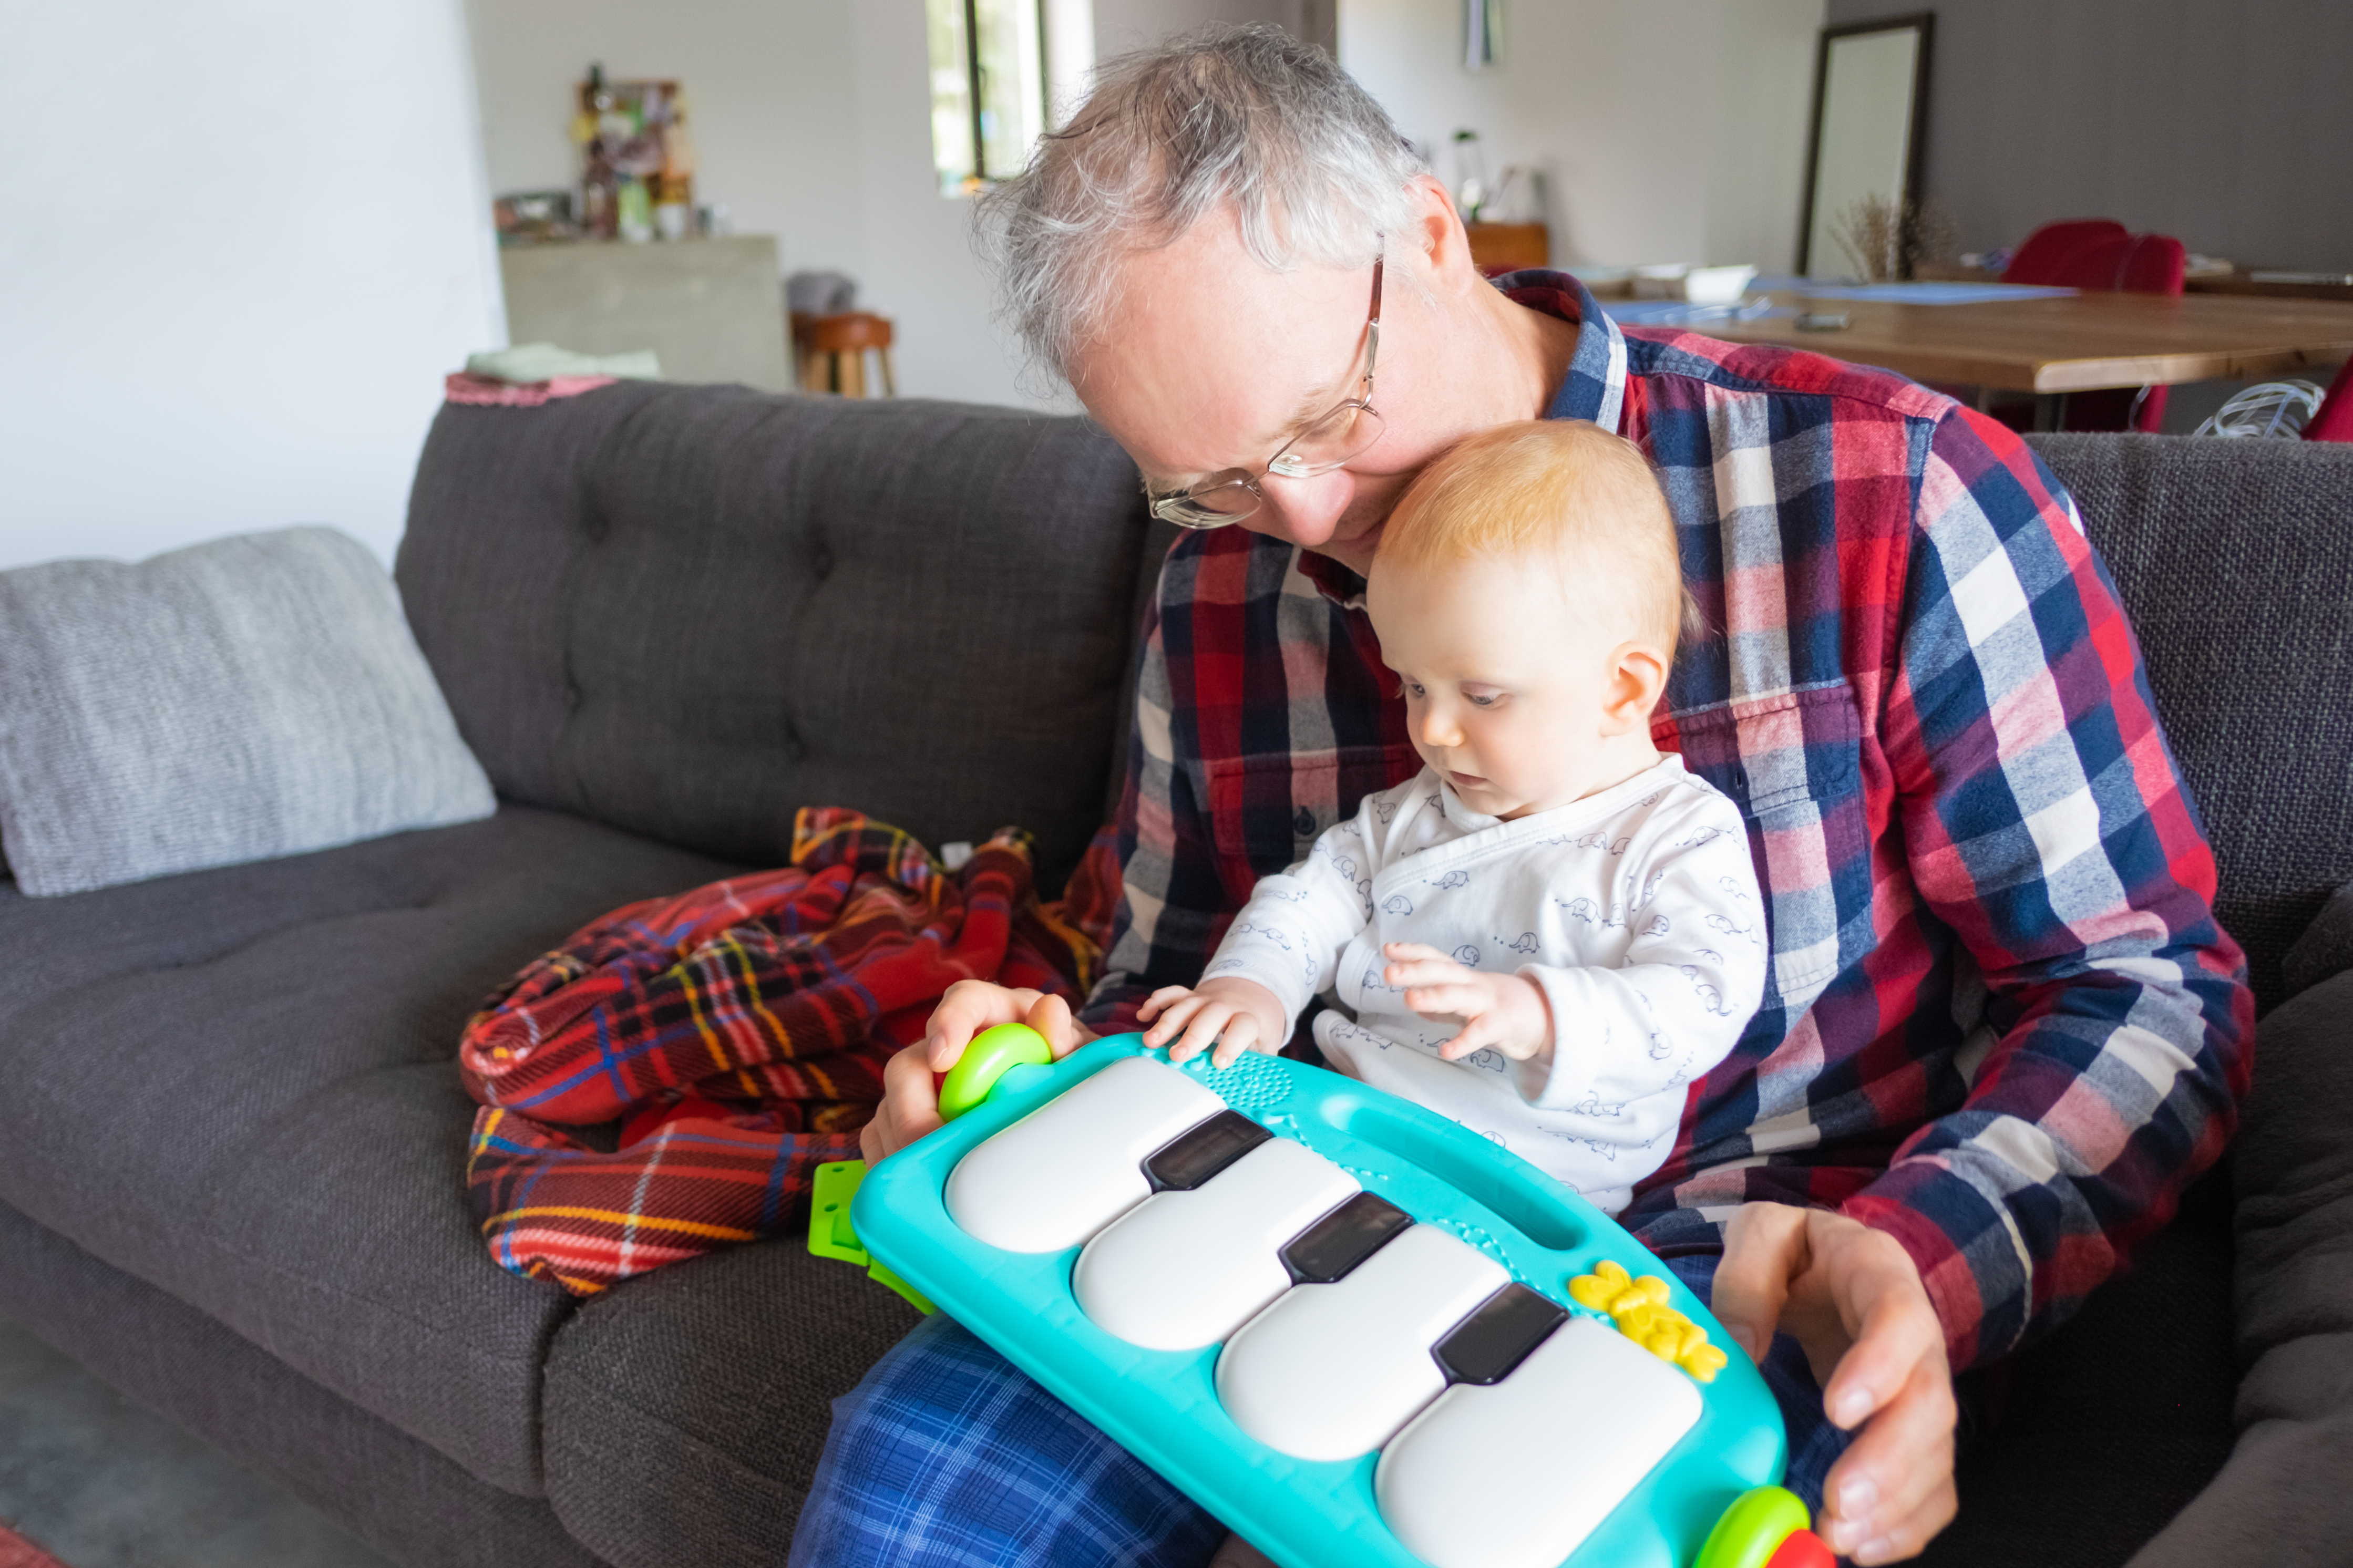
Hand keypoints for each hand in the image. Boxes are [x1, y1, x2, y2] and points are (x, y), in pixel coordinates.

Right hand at [860, 982, 1089, 1163]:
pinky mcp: (911, 1117)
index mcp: (997, 1016)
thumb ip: (1064, 1037)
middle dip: (911, 1109)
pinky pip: (882, 1136)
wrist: (1069, 1109)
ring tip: (928, 1173)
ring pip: (891, 1106)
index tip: (943, 1056)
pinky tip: (915, 1180)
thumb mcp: (1078, 1059)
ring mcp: (927, 1084)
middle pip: (910, 1065)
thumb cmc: (1070, 1078)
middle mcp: (954, 1045)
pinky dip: (893, 1158)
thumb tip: (1051, 1013)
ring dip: (902, 1141)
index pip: (964, 1001)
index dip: (948, 1023)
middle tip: (930, 1141)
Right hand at [1137, 977, 1285, 1067]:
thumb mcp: (1266, 1044)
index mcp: (1248, 1017)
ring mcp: (1205, 999)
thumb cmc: (1257, 1024)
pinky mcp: (1190, 995)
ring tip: (1151, 1042)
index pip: (1242, 1027)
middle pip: (1208, 1015)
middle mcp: (1225, 1005)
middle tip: (1177, 1056)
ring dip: (1166, 1023)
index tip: (1219, 1063)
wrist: (1253, 992)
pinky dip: (1156, 1002)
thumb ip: (1258, 1064)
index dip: (1231, 1044)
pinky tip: (1144, 1016)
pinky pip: (1172, 994)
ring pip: (1185, 1006)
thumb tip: (1250, 1091)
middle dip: (1191, 1036)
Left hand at [1380, 942, 1553, 1062]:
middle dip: (1415, 971)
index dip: (1412, 952)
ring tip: (1409, 999)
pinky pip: (1479, 1033)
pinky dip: (1462, 1042)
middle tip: (1389, 973)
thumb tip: (1410, 1000)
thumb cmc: (1497, 1007)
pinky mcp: (1500, 1026)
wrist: (1544, 1015)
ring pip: (1458, 997)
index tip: (1388, 949)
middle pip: (1442, 973)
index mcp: (1462, 978)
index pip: (1436, 959)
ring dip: (1434, 997)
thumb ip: (1438, 1003)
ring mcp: (1487, 1004)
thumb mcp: (1465, 1001)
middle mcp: (1471, 985)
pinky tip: (1446, 1051)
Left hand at [1712, 1204, 1958, 1563]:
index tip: (1838, 1411)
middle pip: (1929, 1402)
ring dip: (1895, 1504)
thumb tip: (1739, 1349)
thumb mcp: (1763, 1235)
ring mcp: (1921, 1387)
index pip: (1899, 1319)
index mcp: (1881, 1274)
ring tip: (1842, 1535)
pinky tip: (1866, 1548)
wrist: (1834, 1261)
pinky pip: (1932, 1484)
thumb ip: (1748, 1280)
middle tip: (1840, 1501)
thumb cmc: (1797, 1250)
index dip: (1878, 1368)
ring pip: (1935, 1452)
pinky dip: (1906, 1524)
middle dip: (1889, 1459)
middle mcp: (1917, 1337)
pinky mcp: (1914, 1430)